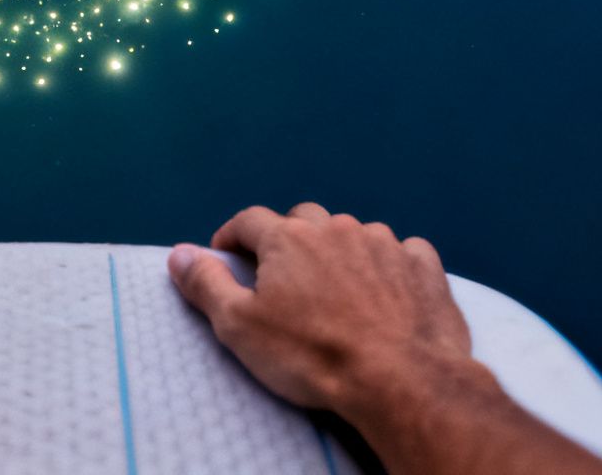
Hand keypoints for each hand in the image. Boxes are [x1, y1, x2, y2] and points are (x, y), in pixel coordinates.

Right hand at [167, 203, 487, 423]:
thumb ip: (207, 285)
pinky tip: (387, 290)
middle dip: (289, 239)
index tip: (228, 255)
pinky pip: (401, 252)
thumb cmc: (312, 355)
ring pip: (353, 234)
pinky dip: (389, 265)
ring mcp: (384, 243)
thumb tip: (179, 253)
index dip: (234, 236)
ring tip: (337, 289)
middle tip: (284, 276)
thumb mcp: (241, 327)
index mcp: (288, 238)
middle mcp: (336, 228)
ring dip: (340, 252)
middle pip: (303, 220)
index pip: (249, 221)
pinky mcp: (422, 266)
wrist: (399, 379)